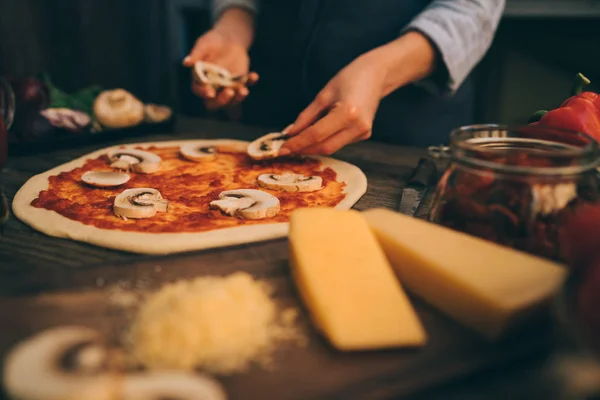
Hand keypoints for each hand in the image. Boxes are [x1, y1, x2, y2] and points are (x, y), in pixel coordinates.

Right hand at [182, 9, 258, 110]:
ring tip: (244, 90)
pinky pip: (246, 85)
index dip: (203, 93)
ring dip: (238, 98)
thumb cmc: (212, 41)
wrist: (228, 38)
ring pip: (232, 99)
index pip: (199, 90)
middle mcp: (214, 87)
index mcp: (201, 79)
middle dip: (222, 100)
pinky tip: (254, 76)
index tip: (210, 92)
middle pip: (215, 102)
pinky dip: (251, 82)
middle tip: (229, 92)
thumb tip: (186, 62)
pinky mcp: (240, 82)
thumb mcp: (204, 45)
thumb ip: (196, 54)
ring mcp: (228, 86)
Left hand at [280, 31, 437, 155]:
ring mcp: (363, 133)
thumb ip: (306, 117)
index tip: (281, 149)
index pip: (316, 134)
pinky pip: (339, 142)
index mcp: (347, 113)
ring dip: (313, 147)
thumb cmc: (349, 78)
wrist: (376, 75)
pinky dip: (325, 141)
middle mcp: (358, 127)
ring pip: (332, 147)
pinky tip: (315, 137)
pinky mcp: (364, 135)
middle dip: (304, 149)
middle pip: (325, 147)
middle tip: (286, 149)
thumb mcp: (323, 95)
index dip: (297, 143)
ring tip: (297, 143)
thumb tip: (289, 133)